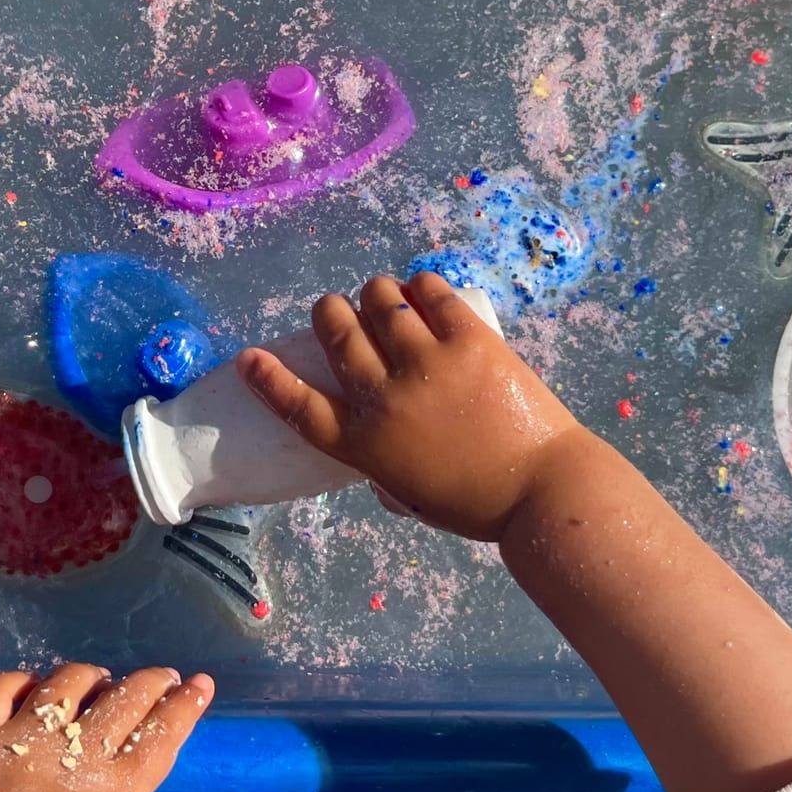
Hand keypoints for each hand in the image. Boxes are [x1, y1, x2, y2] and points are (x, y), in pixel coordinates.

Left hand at [0, 663, 213, 791]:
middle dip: (152, 680)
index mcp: (115, 791)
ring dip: (90, 675)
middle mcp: (75, 754)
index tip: (201, 683)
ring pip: (67, 681)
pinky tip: (32, 687)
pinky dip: (20, 679)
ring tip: (98, 681)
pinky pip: (2, 687)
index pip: (162, 733)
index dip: (185, 705)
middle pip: (125, 697)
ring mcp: (24, 740)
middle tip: (162, 676)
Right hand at [235, 271, 589, 540]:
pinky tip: (424, 294)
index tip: (250, 358)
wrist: (542, 490)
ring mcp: (425, 363)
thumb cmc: (476, 503)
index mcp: (364, 445)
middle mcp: (384, 398)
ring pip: (379, 299)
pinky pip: (429, 290)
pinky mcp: (467, 339)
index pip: (299, 406)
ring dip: (376, 296)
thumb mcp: (407, 492)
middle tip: (341, 312)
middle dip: (330, 313)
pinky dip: (420, 287)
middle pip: (336, 332)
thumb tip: (374, 426)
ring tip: (388, 301)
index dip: (269, 379)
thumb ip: (381, 457)